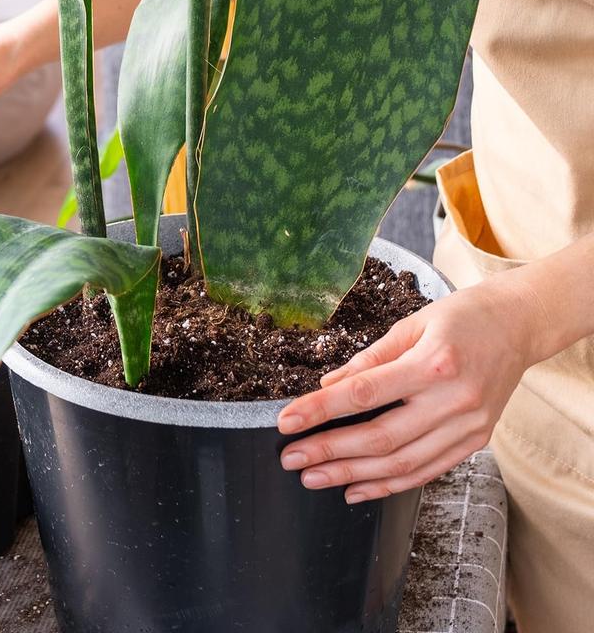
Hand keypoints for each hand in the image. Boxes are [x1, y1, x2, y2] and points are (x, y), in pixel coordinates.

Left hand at [275, 279, 535, 503]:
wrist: (518, 326)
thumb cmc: (461, 317)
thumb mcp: (411, 324)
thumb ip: (369, 359)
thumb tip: (328, 386)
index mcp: (432, 364)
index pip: (364, 393)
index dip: (320, 410)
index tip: (286, 422)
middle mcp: (453, 400)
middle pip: (381, 437)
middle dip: (330, 451)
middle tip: (291, 459)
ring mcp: (468, 426)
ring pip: (403, 463)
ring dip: (353, 475)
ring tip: (314, 477)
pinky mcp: (476, 441)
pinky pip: (427, 471)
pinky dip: (389, 484)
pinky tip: (357, 488)